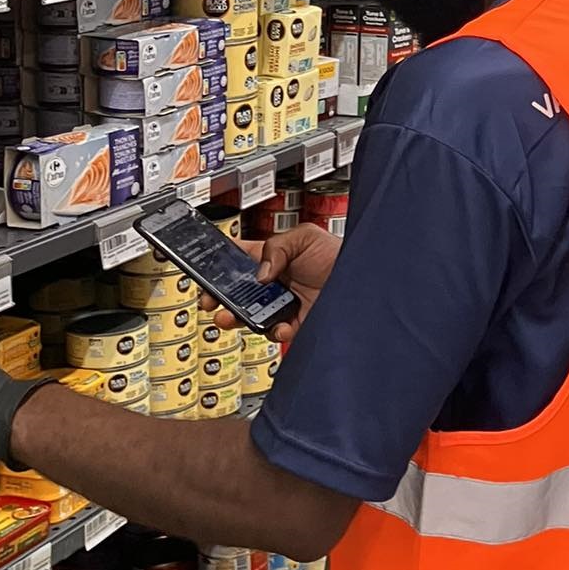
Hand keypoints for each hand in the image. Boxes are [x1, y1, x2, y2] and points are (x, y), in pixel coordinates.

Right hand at [212, 226, 341, 347]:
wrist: (365, 279)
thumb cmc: (339, 254)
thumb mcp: (305, 236)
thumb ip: (277, 247)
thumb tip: (260, 273)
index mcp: (271, 258)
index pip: (237, 260)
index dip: (218, 265)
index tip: (203, 270)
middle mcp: (273, 284)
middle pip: (235, 292)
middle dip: (218, 297)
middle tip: (209, 300)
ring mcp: (281, 306)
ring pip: (249, 316)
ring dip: (235, 318)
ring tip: (229, 316)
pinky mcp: (294, 325)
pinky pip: (275, 333)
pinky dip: (274, 331)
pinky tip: (279, 326)